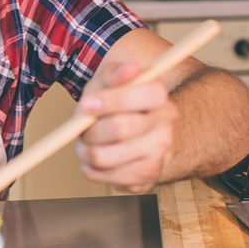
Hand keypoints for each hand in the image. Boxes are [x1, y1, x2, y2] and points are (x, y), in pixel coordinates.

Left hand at [76, 60, 178, 194]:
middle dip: (92, 129)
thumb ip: (115, 73)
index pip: (147, 96)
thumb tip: (131, 67)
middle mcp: (165, 129)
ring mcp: (158, 156)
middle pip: (121, 128)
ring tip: (87, 142)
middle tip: (83, 128)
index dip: (112, 100)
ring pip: (105, 157)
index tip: (87, 103)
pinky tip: (97, 156)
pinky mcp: (145, 180)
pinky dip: (91, 167)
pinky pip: (104, 177)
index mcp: (159, 98)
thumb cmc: (112, 105)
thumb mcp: (108, 83)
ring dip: (85, 150)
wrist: (128, 137)